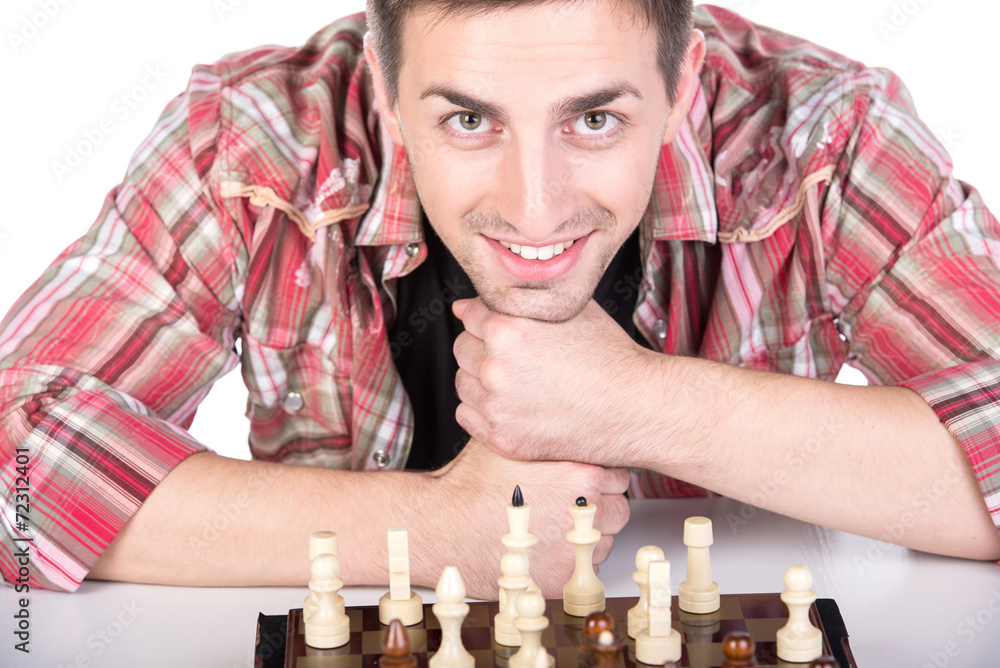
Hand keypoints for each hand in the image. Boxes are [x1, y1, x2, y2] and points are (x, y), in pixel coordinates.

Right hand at [414, 439, 629, 599]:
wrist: (442, 526)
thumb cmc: (471, 484)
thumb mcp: (511, 441)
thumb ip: (545, 434)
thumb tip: (555, 418)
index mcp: (581, 473)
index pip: (618, 474)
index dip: (597, 476)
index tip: (580, 481)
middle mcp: (588, 511)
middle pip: (618, 508)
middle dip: (597, 507)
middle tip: (566, 505)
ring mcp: (579, 547)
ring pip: (604, 540)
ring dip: (585, 536)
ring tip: (549, 527)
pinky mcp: (565, 578)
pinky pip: (585, 570)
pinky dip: (569, 562)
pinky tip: (543, 548)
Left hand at [452, 297, 649, 467]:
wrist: (636, 407)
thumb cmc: (608, 357)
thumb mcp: (568, 310)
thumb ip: (517, 301)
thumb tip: (467, 305)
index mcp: (508, 329)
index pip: (469, 315)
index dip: (490, 320)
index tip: (508, 332)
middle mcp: (496, 367)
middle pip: (462, 348)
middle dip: (483, 348)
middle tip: (519, 358)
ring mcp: (496, 406)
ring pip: (463, 382)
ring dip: (481, 379)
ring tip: (519, 382)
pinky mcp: (502, 438)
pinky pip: (467, 416)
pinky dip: (482, 409)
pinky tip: (511, 404)